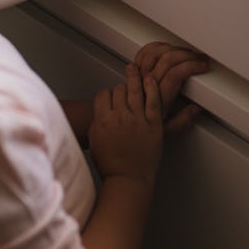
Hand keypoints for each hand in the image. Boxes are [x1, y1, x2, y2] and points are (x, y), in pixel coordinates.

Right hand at [89, 64, 162, 184]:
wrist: (127, 178)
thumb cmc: (110, 164)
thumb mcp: (95, 141)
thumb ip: (97, 123)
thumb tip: (100, 112)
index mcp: (103, 121)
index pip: (103, 95)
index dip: (107, 93)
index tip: (111, 94)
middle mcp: (120, 117)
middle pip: (119, 90)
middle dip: (121, 87)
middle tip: (124, 85)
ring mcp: (137, 119)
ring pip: (135, 90)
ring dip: (135, 78)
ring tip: (136, 70)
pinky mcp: (153, 124)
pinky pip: (153, 100)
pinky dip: (152, 88)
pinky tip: (150, 80)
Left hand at [134, 42, 208, 134]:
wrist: (121, 134)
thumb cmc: (140, 131)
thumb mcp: (165, 131)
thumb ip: (182, 120)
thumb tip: (195, 108)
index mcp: (158, 102)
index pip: (175, 75)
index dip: (191, 66)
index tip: (202, 65)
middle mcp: (146, 88)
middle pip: (167, 60)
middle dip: (186, 54)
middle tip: (197, 56)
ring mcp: (138, 79)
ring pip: (154, 54)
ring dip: (172, 49)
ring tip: (184, 52)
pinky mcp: (131, 74)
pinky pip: (141, 55)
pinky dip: (154, 47)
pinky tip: (164, 48)